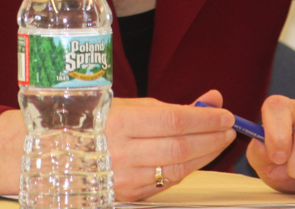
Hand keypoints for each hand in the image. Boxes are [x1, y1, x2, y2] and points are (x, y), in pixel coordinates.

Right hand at [106, 89, 235, 201]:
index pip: (173, 121)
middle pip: (179, 147)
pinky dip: (186, 169)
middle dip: (210, 138)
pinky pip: (166, 182)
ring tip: (219, 142)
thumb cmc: (100, 122)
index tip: (224, 114)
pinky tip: (197, 158)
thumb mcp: (134, 106)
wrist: (66, 152)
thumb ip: (175, 106)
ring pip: (176, 169)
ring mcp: (124, 177)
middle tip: (228, 129)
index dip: (204, 119)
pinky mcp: (128, 194)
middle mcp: (121, 151)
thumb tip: (213, 100)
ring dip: (205, 156)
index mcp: (120, 122)